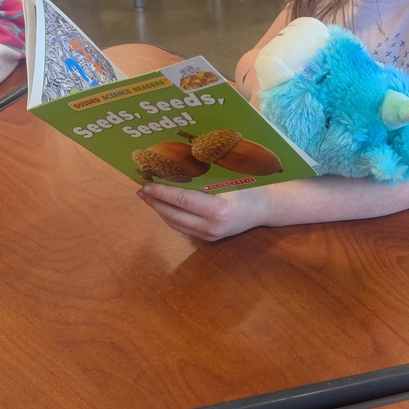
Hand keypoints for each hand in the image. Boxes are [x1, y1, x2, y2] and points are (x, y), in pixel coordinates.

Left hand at [137, 182, 270, 241]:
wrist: (267, 208)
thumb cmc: (250, 188)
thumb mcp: (229, 180)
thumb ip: (205, 180)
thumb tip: (175, 169)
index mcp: (218, 209)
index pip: (182, 200)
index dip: (161, 193)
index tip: (146, 185)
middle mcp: (212, 226)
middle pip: (174, 215)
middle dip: (155, 203)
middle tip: (141, 190)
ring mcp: (210, 236)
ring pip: (176, 224)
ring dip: (160, 210)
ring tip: (148, 198)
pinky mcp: (209, 239)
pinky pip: (184, 228)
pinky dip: (171, 217)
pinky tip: (164, 207)